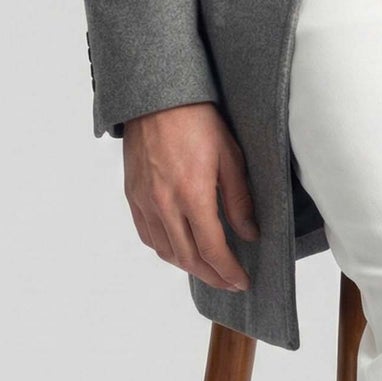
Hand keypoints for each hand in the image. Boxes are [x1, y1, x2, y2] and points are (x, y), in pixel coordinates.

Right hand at [122, 102, 258, 291]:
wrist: (155, 97)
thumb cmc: (197, 121)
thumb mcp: (230, 157)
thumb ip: (239, 200)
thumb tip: (249, 234)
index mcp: (192, 194)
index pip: (212, 249)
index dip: (228, 271)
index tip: (242, 281)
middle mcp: (164, 203)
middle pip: (188, 258)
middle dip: (211, 276)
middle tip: (229, 282)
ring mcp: (144, 200)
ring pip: (165, 250)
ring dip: (188, 267)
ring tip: (208, 270)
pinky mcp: (132, 194)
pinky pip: (147, 234)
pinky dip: (165, 249)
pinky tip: (180, 249)